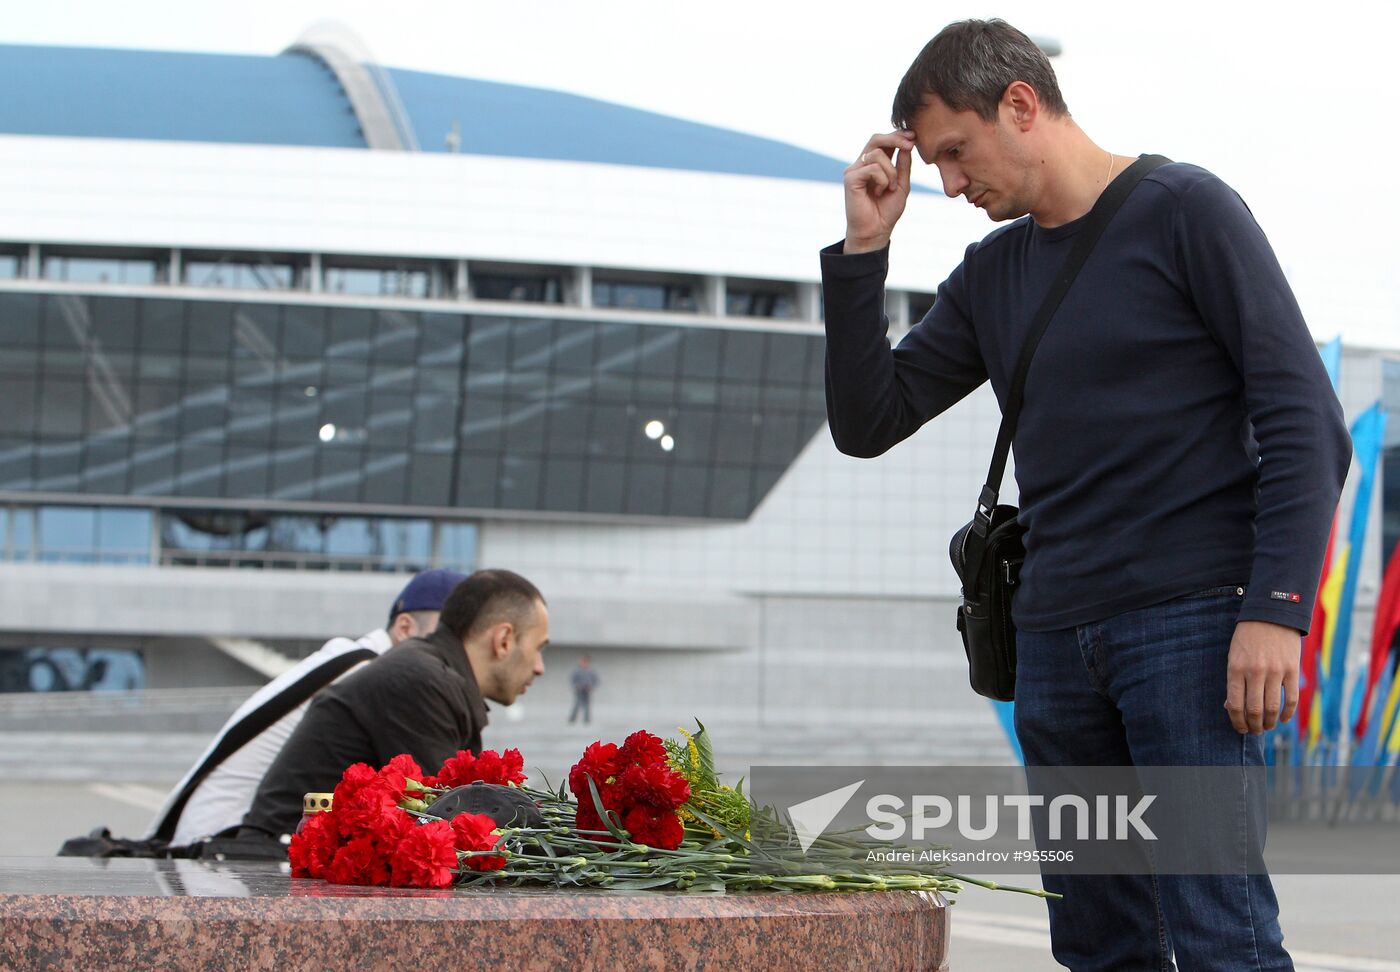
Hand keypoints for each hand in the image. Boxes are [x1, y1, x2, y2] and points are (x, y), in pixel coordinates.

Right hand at [843, 131, 916, 252]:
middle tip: (910, 145)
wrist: (875, 232)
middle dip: (895, 139)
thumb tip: (907, 144)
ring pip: (877, 155)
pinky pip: (872, 168)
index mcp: (873, 164)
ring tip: (890, 188)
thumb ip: (903, 165)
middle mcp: (861, 165)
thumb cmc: (886, 211)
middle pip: (875, 139)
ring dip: (891, 171)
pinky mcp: (850, 179)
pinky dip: (882, 180)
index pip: (883, 142)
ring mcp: (854, 171)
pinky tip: (880, 192)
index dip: (897, 136)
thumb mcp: (902, 185)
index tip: (913, 137)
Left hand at [1223, 620, 1300, 733]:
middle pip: (1254, 710)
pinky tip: (1282, 719)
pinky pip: (1291, 699)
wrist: (1271, 616)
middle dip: (1253, 726)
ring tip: (1266, 727)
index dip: (1237, 721)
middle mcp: (1255, 672)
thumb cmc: (1247, 638)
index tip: (1240, 729)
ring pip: (1272, 707)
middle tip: (1254, 731)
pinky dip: (1287, 713)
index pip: (1235, 704)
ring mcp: (1275, 671)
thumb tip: (1231, 707)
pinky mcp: (1292, 670)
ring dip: (1269, 722)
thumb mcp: (1233, 656)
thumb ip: (1234, 681)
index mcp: (1236, 669)